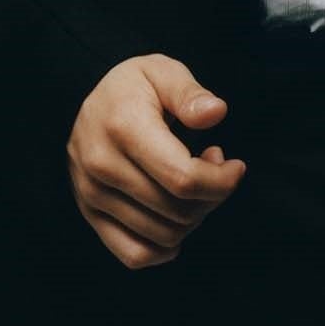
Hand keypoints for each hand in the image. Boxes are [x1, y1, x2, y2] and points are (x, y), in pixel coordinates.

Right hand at [67, 55, 246, 269]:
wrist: (88, 102)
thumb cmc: (134, 86)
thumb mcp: (162, 71)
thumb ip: (190, 93)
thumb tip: (216, 112)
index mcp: (122, 127)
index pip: (182, 179)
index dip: (221, 181)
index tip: (236, 166)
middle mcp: (102, 166)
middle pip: (177, 211)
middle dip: (212, 195)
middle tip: (214, 165)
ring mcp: (91, 195)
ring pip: (163, 236)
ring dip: (193, 216)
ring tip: (193, 181)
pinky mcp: (90, 215)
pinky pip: (135, 255)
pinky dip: (165, 247)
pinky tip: (178, 218)